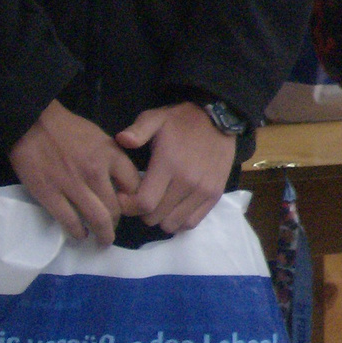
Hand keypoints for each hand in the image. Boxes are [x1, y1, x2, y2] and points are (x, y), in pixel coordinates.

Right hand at [8, 100, 141, 244]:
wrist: (34, 124)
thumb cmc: (70, 130)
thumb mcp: (103, 139)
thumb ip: (115, 160)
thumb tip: (126, 184)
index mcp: (111, 155)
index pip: (134, 186)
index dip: (134, 201)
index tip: (130, 210)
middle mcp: (95, 172)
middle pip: (116, 208)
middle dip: (118, 224)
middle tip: (114, 231)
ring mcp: (72, 185)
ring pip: (96, 219)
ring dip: (102, 234)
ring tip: (102, 241)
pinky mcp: (49, 194)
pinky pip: (69, 221)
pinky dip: (77, 232)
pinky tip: (80, 235)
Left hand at [114, 103, 236, 234]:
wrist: (220, 120)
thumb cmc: (182, 121)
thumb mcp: (156, 118)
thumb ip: (138, 130)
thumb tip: (122, 140)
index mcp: (169, 164)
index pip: (143, 203)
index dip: (128, 206)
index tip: (124, 197)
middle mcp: (187, 182)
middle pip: (155, 217)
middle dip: (142, 211)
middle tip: (141, 198)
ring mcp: (203, 191)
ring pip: (172, 224)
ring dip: (161, 217)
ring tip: (159, 202)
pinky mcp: (215, 195)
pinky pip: (191, 223)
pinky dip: (179, 220)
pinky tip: (174, 207)